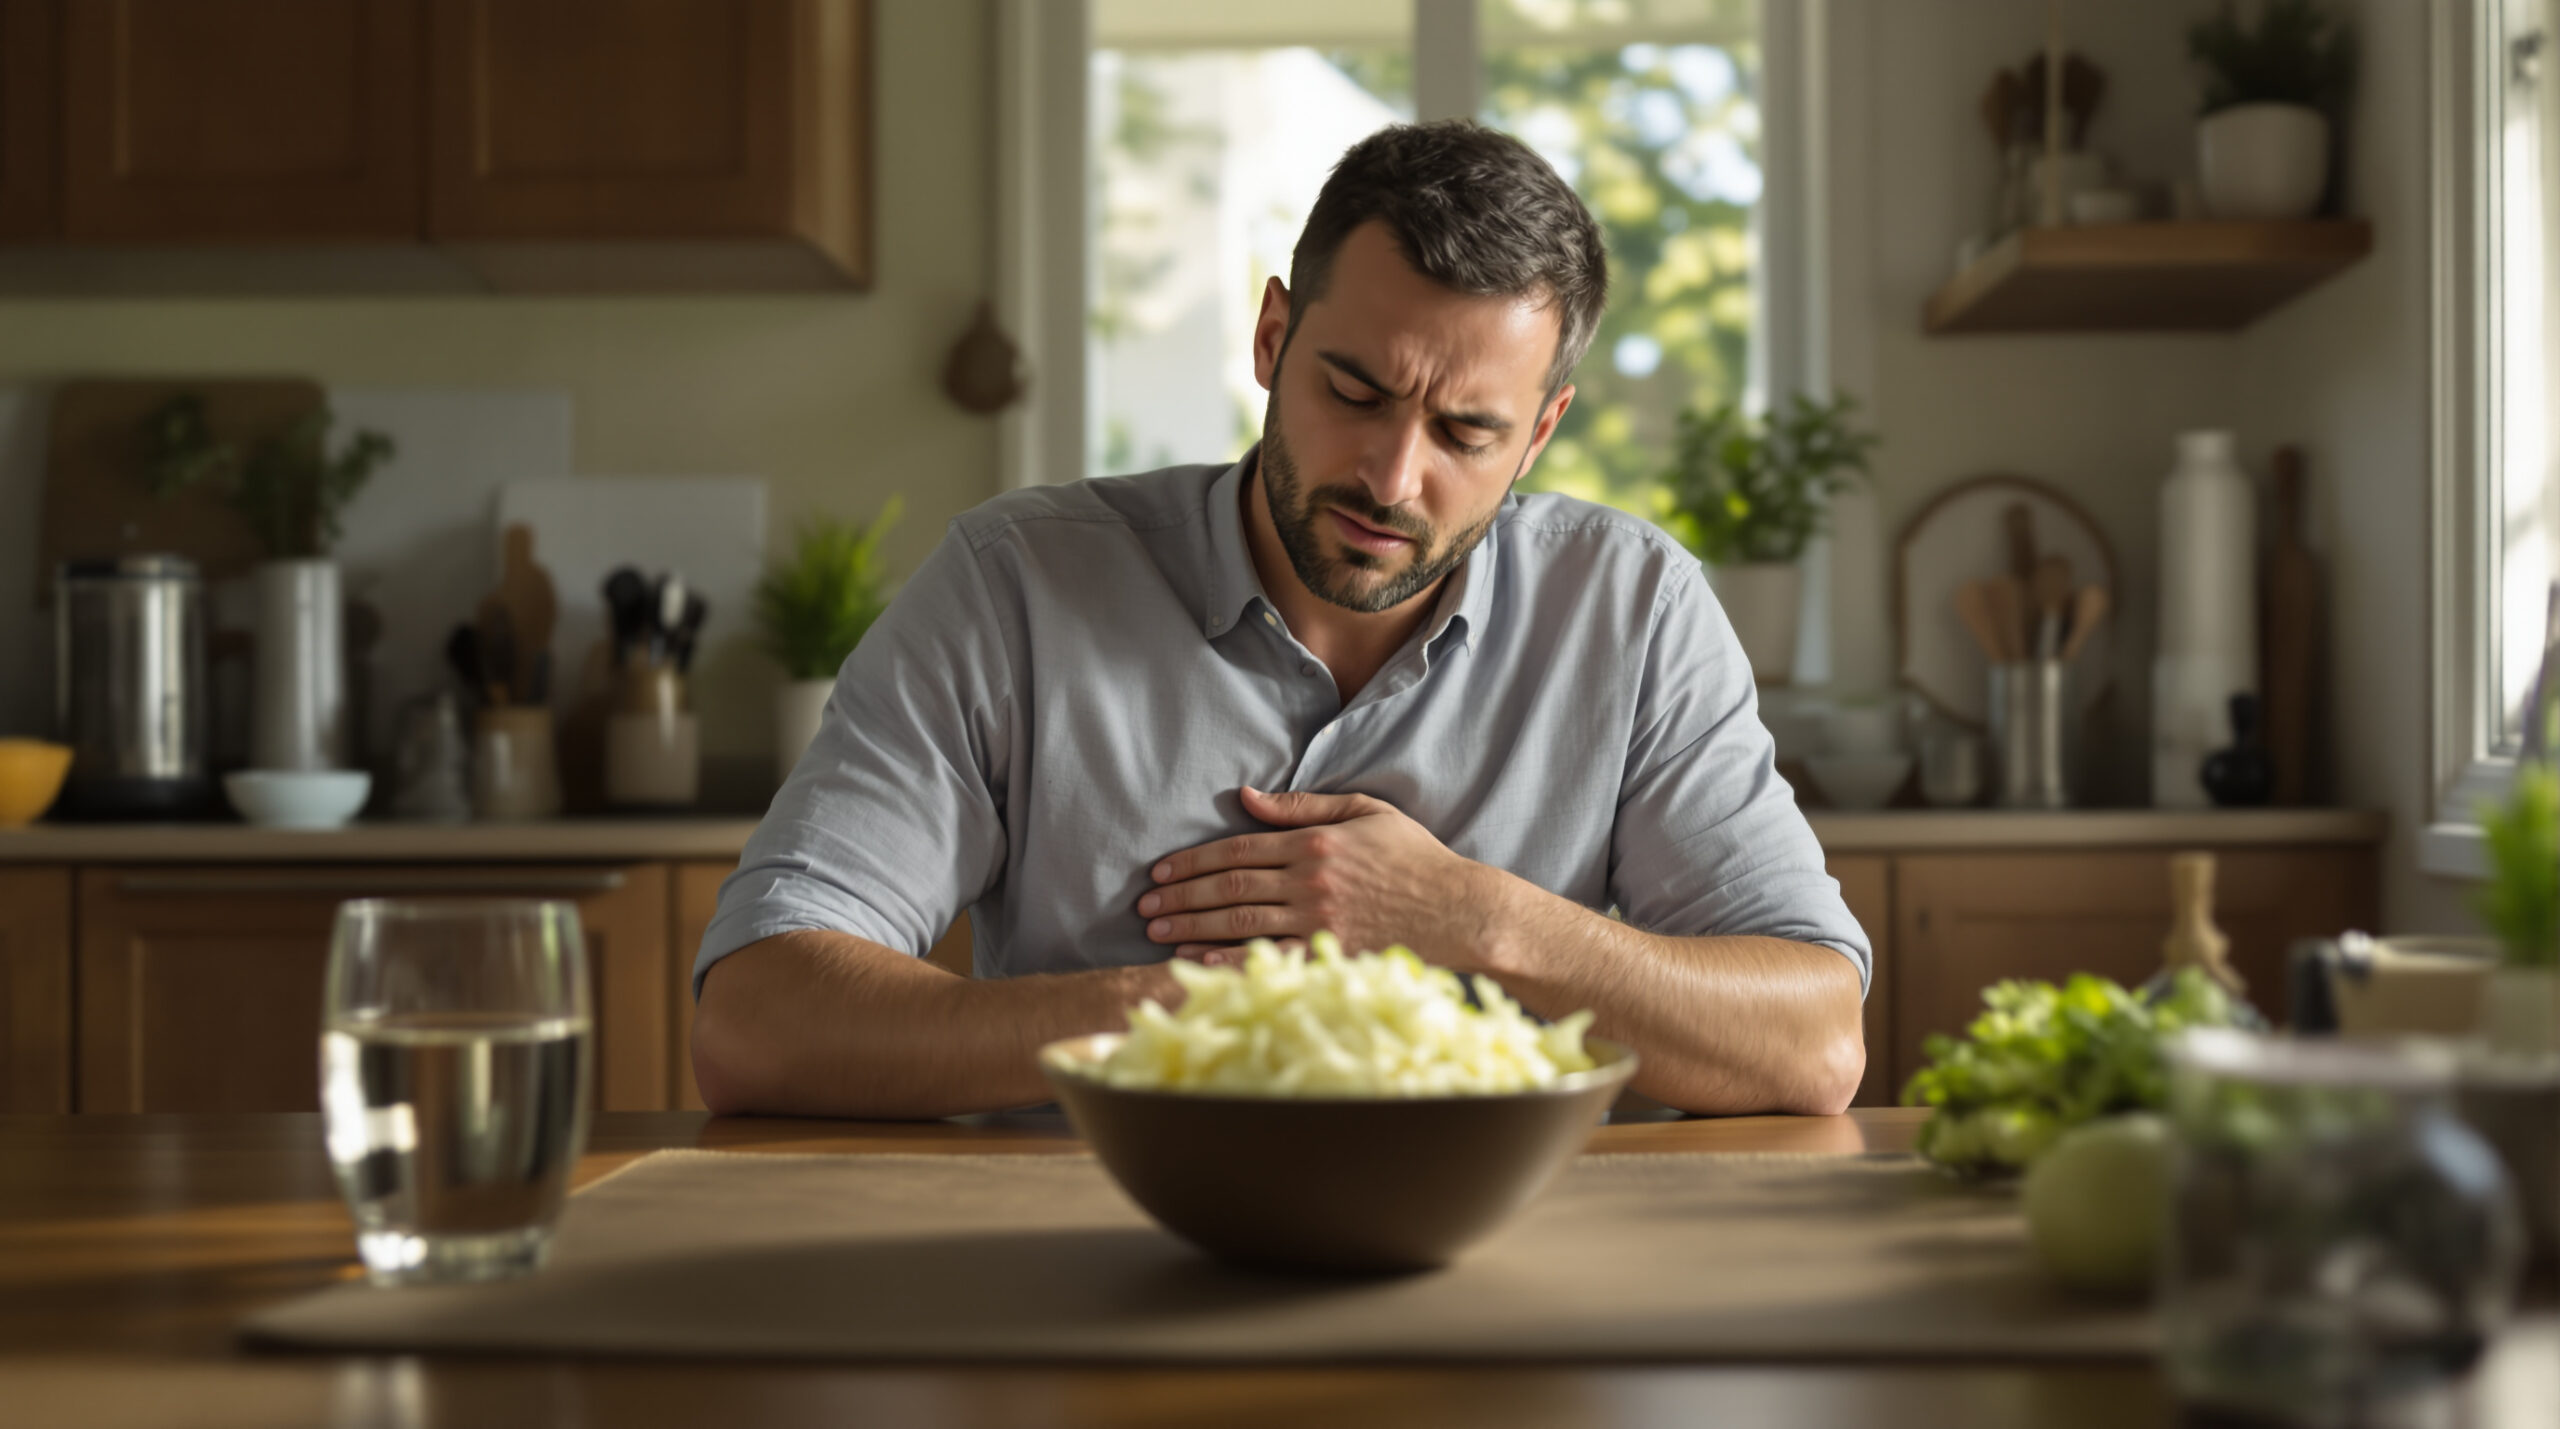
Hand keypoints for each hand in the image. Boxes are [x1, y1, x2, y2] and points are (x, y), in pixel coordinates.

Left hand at [1136, 787, 1497, 966]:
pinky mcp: (1330, 955)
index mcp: (1314, 845)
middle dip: (1180, 897)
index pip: (1238, 850)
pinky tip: (1198, 962)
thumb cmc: (1412, 857)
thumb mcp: (1363, 811)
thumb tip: (1245, 795)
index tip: (1160, 870)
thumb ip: (1301, 806)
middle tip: (1143, 906)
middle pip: (1229, 889)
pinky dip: (1231, 961)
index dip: (1193, 861)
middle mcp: (1310, 883)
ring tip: (1157, 931)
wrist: (1457, 909)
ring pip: (1241, 924)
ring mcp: (1319, 923)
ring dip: (1192, 928)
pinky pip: (1270, 959)